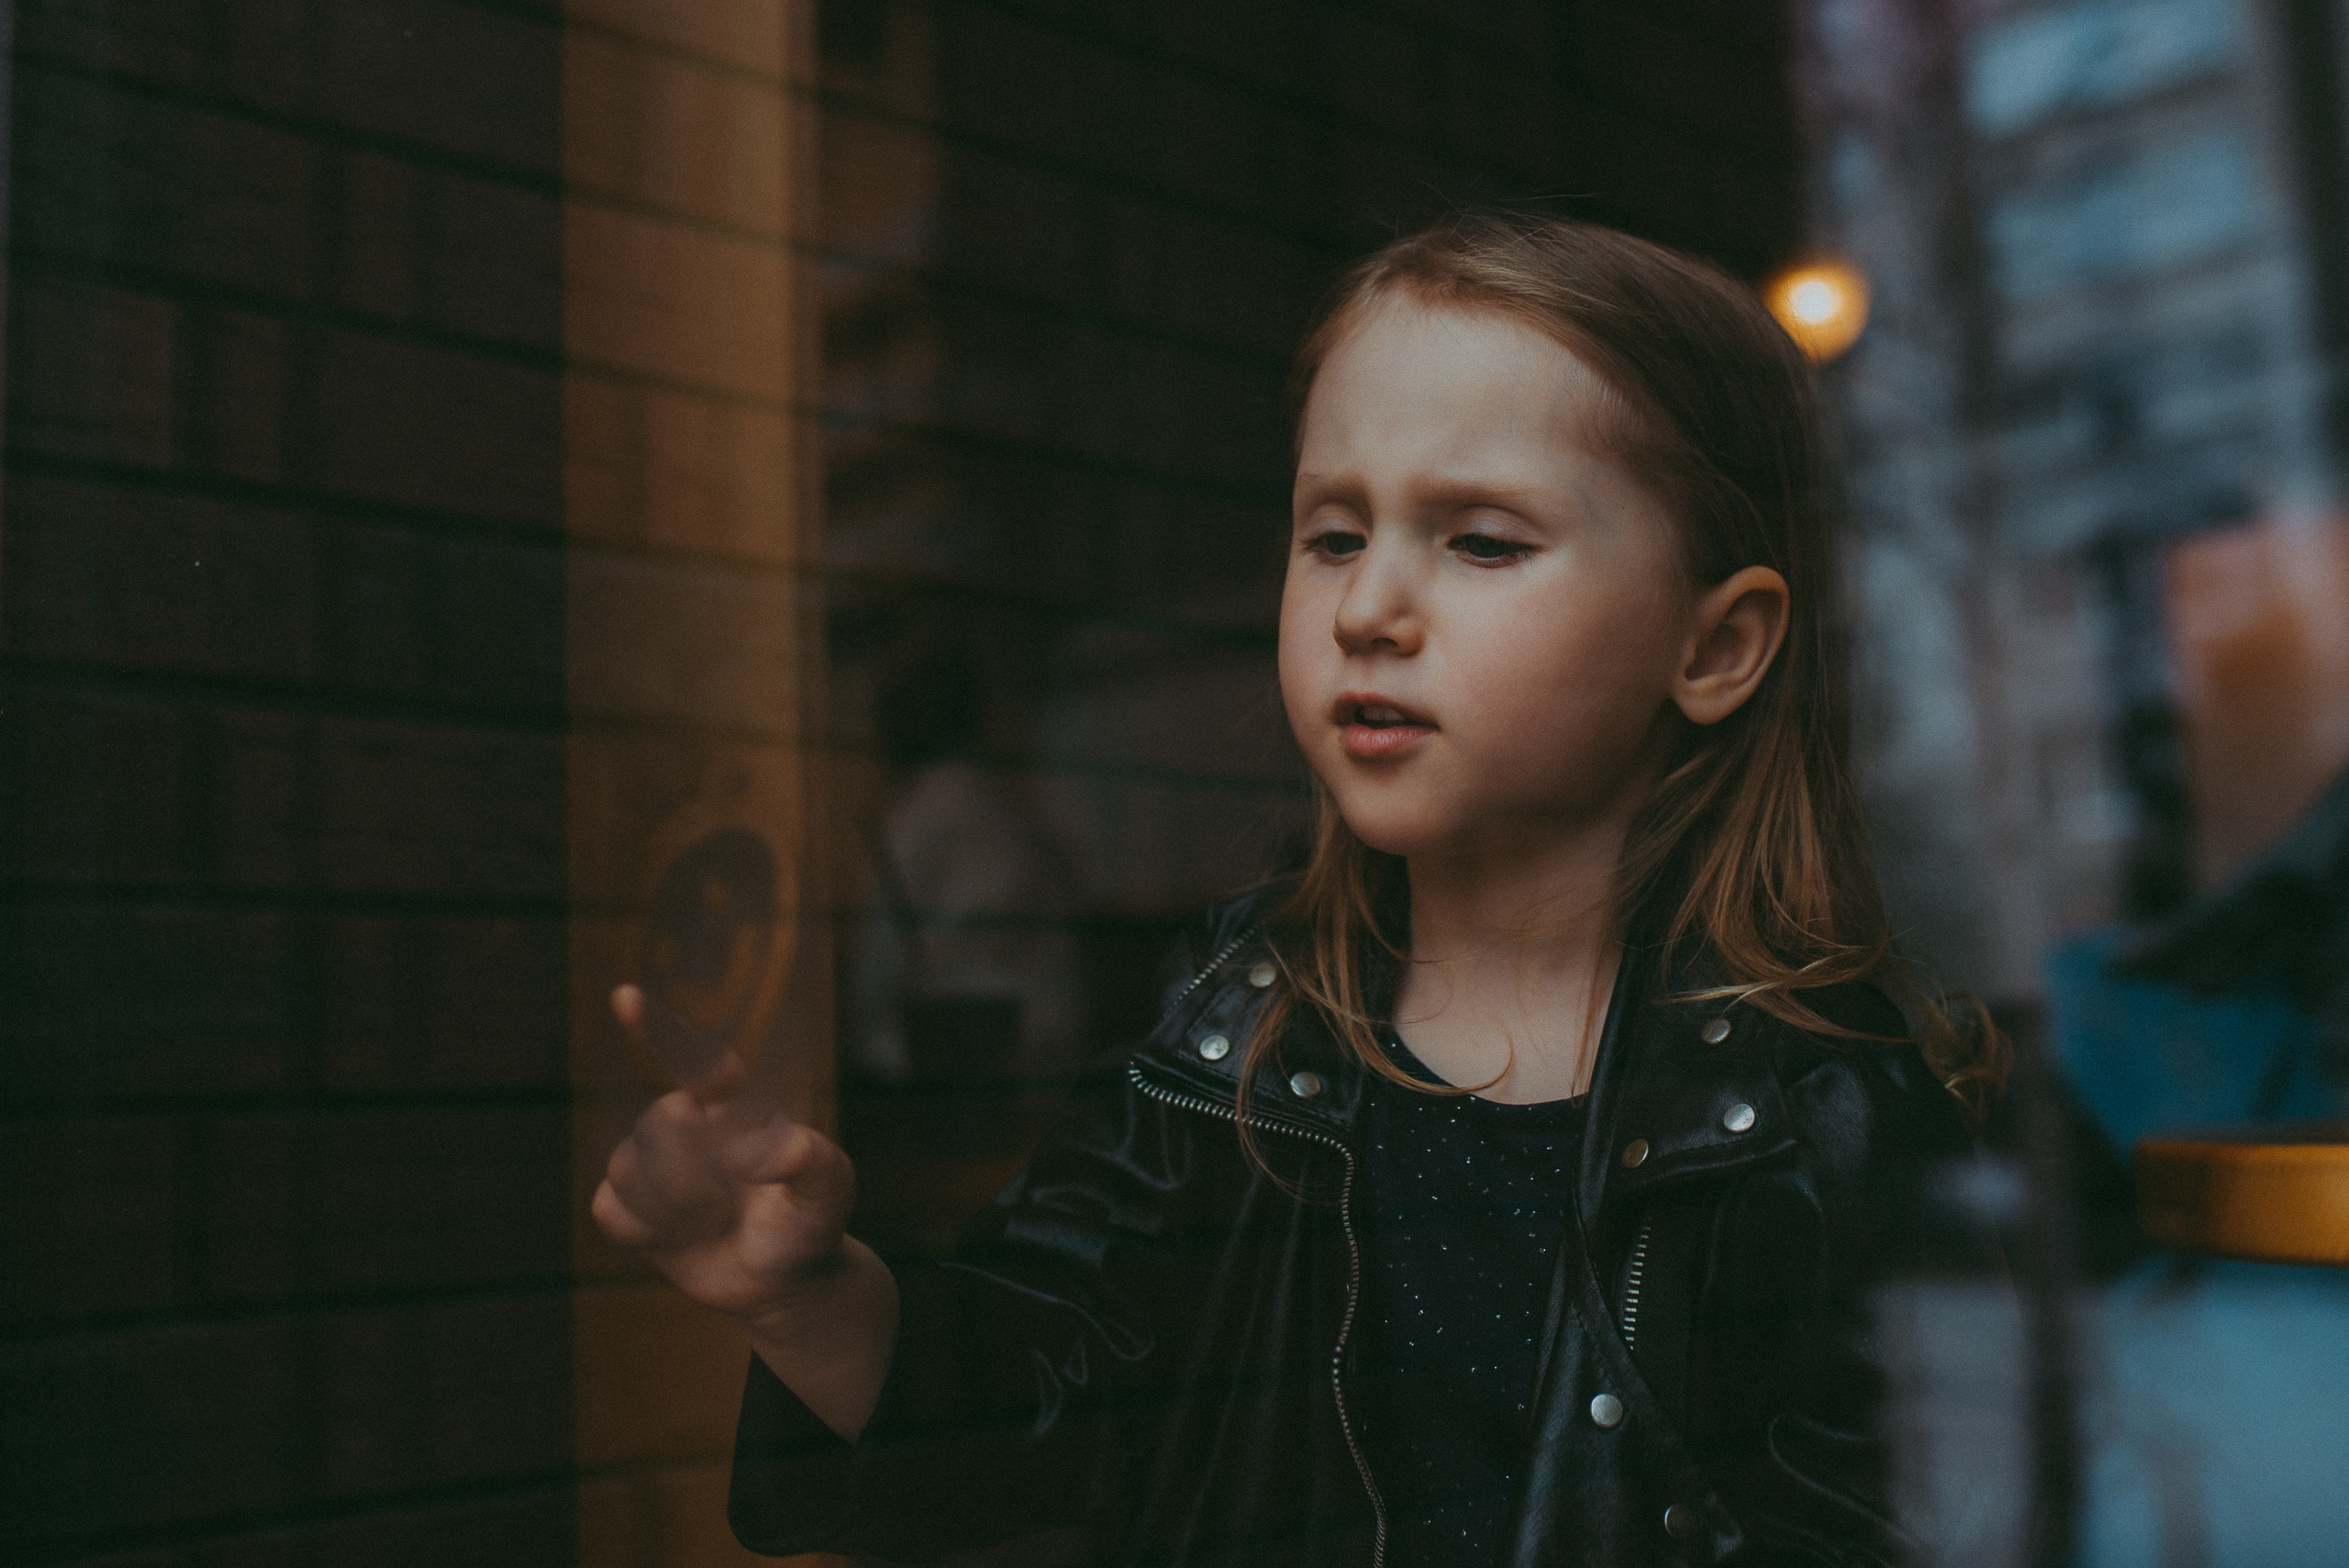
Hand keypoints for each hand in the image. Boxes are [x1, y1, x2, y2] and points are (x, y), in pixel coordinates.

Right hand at [591, 984, 856, 1324]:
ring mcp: (651, 1161)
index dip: (659, 1028)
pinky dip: (645, 1230)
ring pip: (626, 1168)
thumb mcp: (829, 1191)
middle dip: (692, 1173)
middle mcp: (687, 1120)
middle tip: (729, 1204)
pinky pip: (609, 1209)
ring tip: (714, 1222)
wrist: (782, 1280)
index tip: (625, 996)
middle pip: (658, 1124)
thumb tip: (748, 1152)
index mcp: (735, 1102)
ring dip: (673, 1208)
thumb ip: (809, 1161)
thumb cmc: (808, 1221)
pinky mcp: (627, 1206)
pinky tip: (679, 1239)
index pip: (694, 1057)